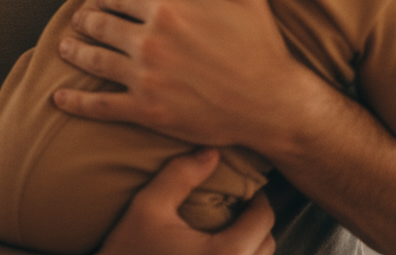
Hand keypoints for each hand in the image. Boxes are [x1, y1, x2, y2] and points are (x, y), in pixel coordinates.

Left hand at [53, 0, 312, 148]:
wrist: (272, 103)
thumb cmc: (261, 46)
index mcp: (167, 10)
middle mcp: (149, 42)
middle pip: (103, 26)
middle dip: (86, 21)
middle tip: (77, 21)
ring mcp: (145, 78)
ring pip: (96, 61)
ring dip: (75, 52)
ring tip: (63, 47)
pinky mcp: (146, 111)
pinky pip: (101, 105)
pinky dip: (76, 101)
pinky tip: (59, 97)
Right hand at [97, 148, 274, 254]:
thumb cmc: (128, 251)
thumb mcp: (148, 206)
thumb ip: (180, 175)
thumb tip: (212, 150)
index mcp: (227, 253)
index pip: (263, 219)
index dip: (257, 199)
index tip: (245, 190)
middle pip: (267, 244)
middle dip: (256, 224)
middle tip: (239, 208)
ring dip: (250, 246)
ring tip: (229, 230)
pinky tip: (215, 253)